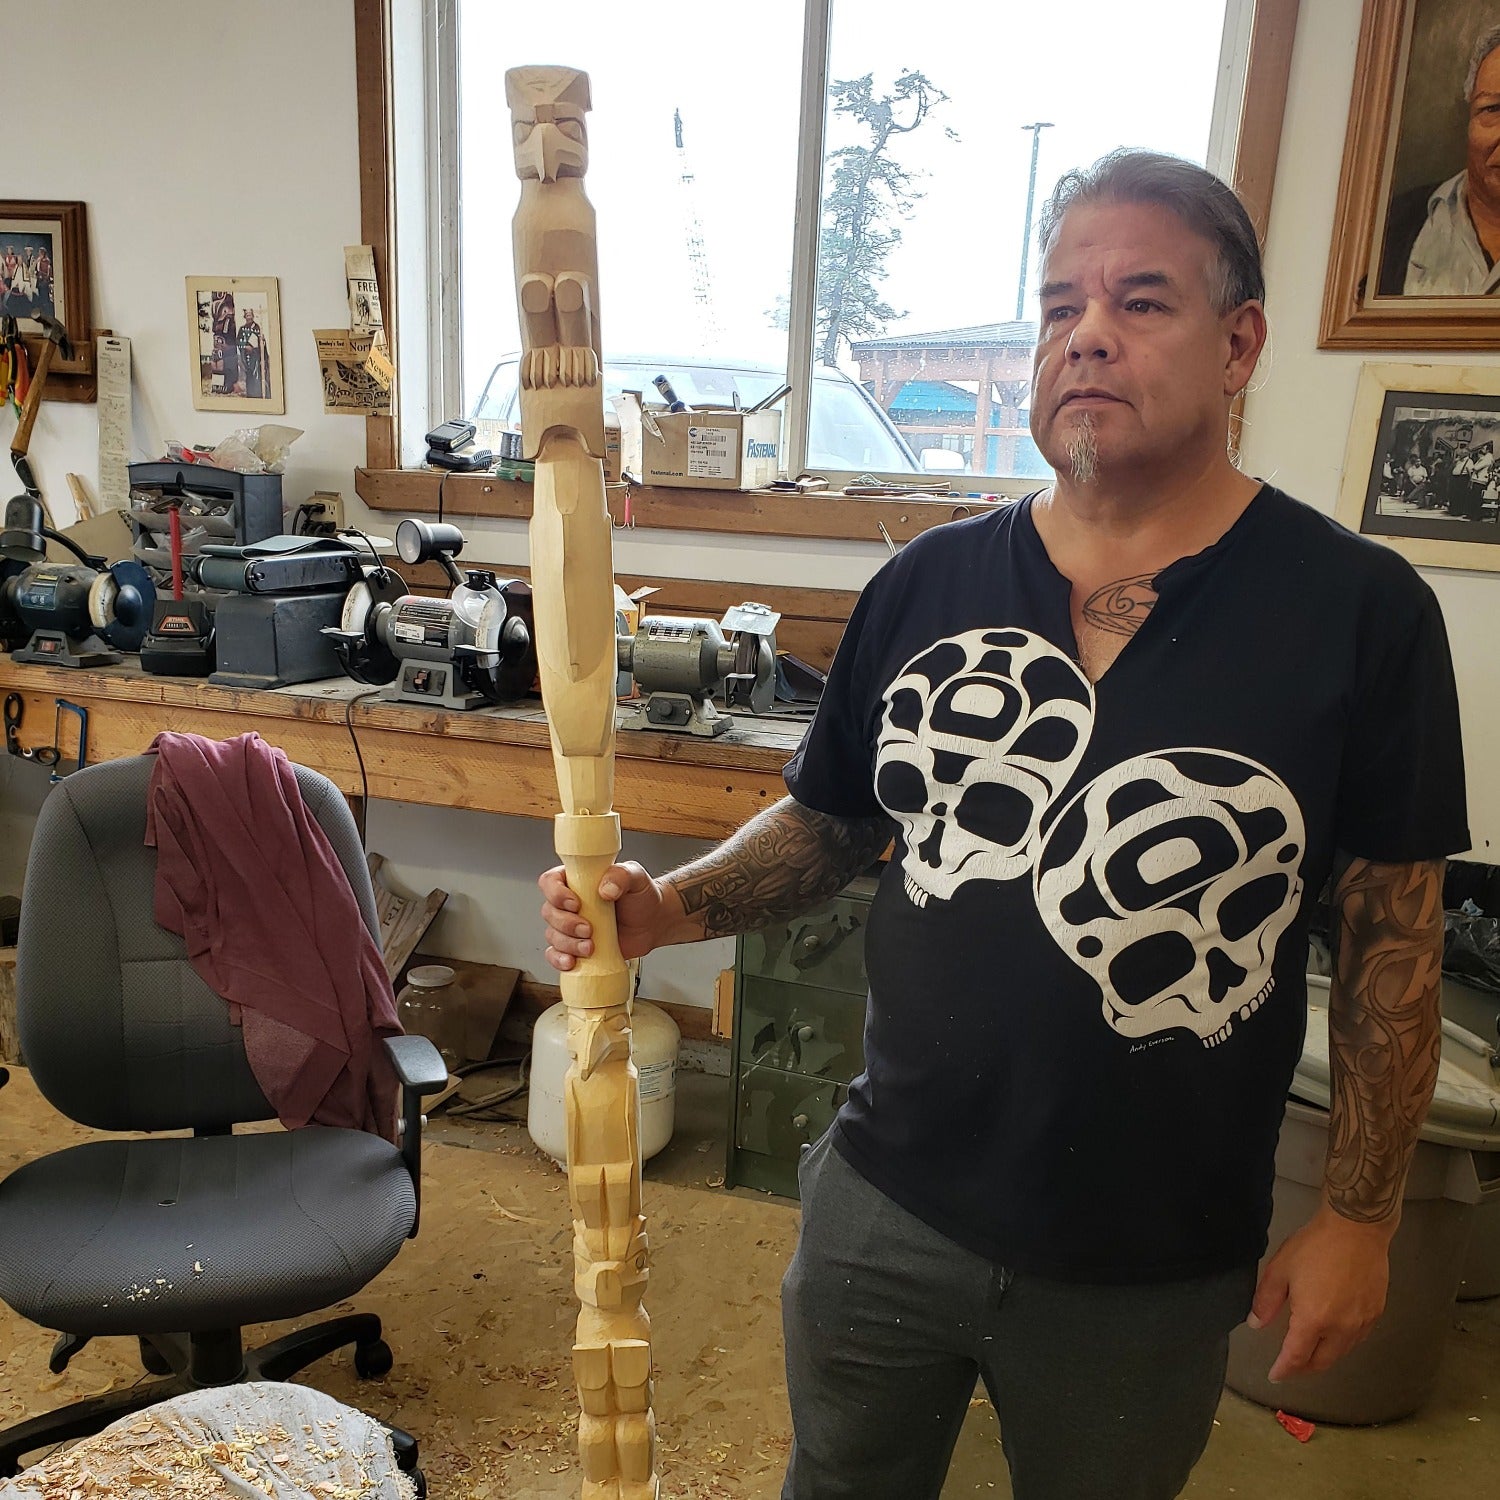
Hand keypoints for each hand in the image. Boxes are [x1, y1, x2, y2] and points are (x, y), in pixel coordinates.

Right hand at [538, 861, 681, 971]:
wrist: (652, 923)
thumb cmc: (641, 897)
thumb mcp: (635, 877)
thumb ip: (621, 875)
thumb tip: (606, 889)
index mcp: (577, 881)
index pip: (550, 882)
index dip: (556, 894)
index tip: (575, 903)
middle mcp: (568, 904)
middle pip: (549, 912)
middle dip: (566, 924)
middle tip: (588, 929)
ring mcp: (570, 927)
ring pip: (552, 936)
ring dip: (568, 944)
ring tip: (591, 947)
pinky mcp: (575, 947)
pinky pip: (555, 955)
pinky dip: (559, 960)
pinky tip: (572, 961)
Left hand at [1248, 1204, 1393, 1381]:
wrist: (1356, 1230)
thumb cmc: (1315, 1246)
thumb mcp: (1281, 1269)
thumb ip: (1266, 1300)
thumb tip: (1256, 1324)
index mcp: (1314, 1320)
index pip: (1297, 1356)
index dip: (1284, 1369)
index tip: (1275, 1376)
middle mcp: (1341, 1329)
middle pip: (1322, 1361)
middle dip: (1304, 1368)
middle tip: (1291, 1366)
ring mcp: (1362, 1323)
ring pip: (1341, 1352)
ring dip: (1324, 1357)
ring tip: (1310, 1352)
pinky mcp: (1376, 1314)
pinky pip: (1357, 1339)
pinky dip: (1342, 1344)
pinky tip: (1333, 1335)